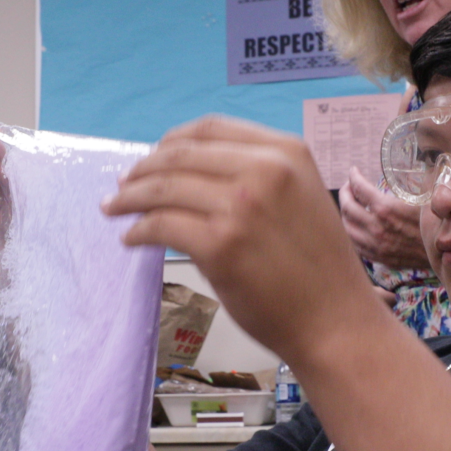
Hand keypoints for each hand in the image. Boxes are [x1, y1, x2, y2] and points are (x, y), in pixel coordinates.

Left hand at [105, 116, 384, 362]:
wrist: (336, 321)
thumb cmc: (318, 269)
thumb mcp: (299, 200)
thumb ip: (258, 179)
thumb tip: (192, 176)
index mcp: (286, 152)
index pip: (210, 129)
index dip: (172, 141)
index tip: (153, 157)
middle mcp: (264, 170)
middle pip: (181, 155)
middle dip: (143, 169)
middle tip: (122, 185)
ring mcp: (240, 206)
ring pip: (164, 189)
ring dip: (130, 198)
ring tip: (114, 209)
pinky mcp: (219, 245)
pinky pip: (161, 226)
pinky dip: (138, 231)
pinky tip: (132, 239)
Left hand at [339, 166, 430, 269]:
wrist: (446, 254)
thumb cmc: (439, 222)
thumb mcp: (429, 194)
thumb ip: (421, 177)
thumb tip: (423, 159)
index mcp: (386, 208)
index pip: (359, 188)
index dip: (353, 176)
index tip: (353, 171)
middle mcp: (376, 227)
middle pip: (347, 208)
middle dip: (345, 193)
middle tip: (348, 187)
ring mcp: (375, 245)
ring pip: (347, 228)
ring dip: (345, 215)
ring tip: (349, 206)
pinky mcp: (379, 257)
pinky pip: (356, 245)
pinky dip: (352, 233)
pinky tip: (356, 227)